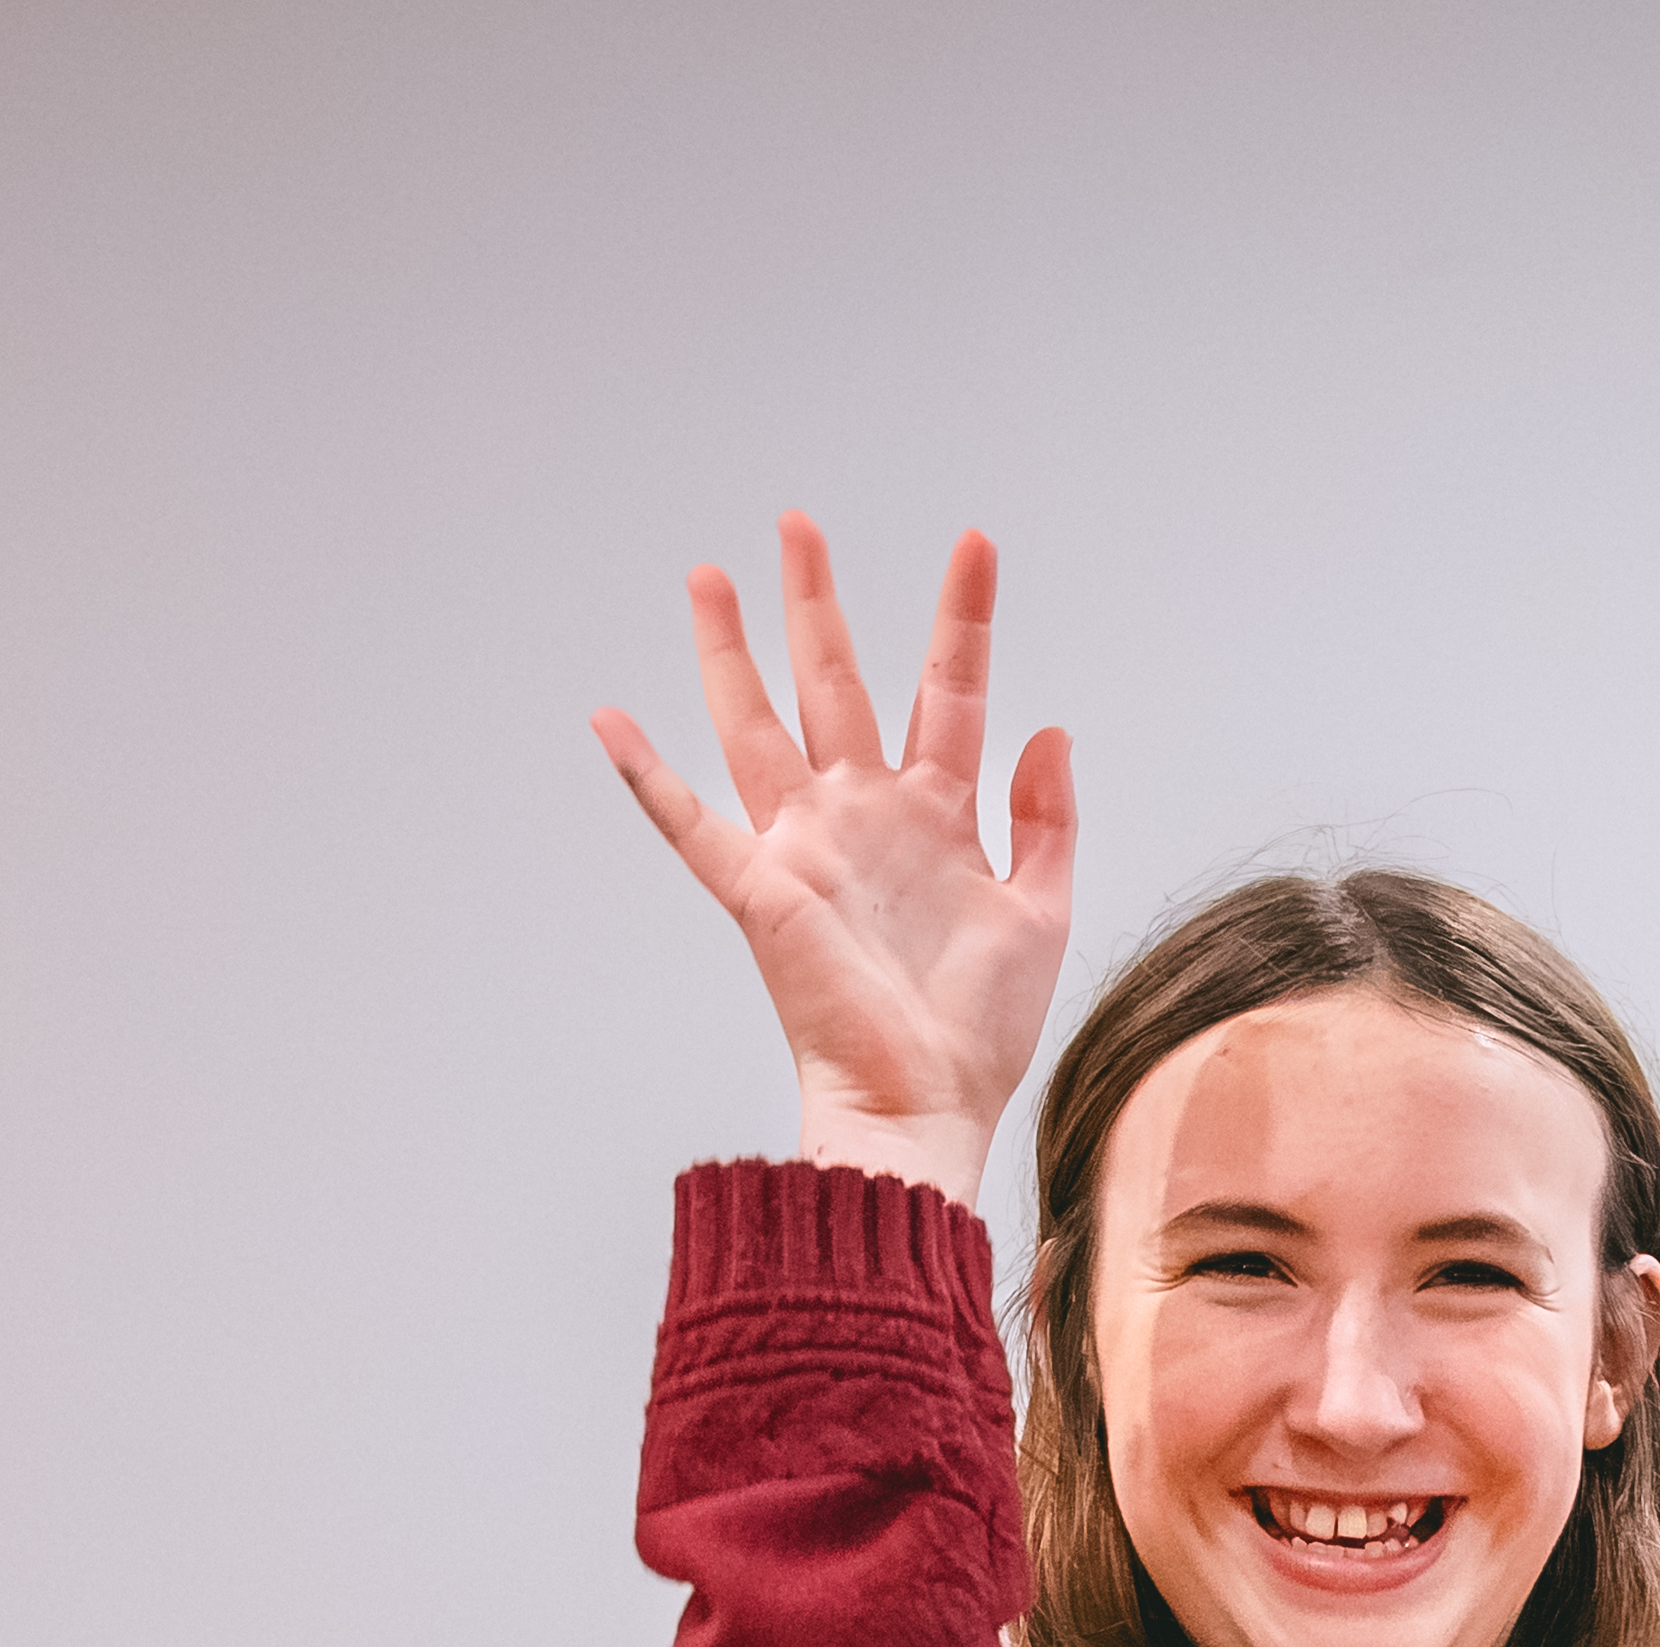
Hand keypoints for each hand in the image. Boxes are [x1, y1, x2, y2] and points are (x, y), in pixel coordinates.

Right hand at [593, 514, 1077, 1204]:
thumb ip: (1047, 819)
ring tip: (710, 575)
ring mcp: (808, 847)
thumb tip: (1049, 728)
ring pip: (759, 726)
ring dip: (733, 652)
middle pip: (837, 683)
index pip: (950, 691)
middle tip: (798, 524)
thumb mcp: (1042, 913)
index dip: (963, 617)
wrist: (926, 1108)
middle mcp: (862, 816)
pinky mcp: (763, 893)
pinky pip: (692, 826)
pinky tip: (610, 719)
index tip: (976, 541)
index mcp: (934, 816)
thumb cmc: (981, 1032)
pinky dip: (648, 776)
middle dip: (817, 603)